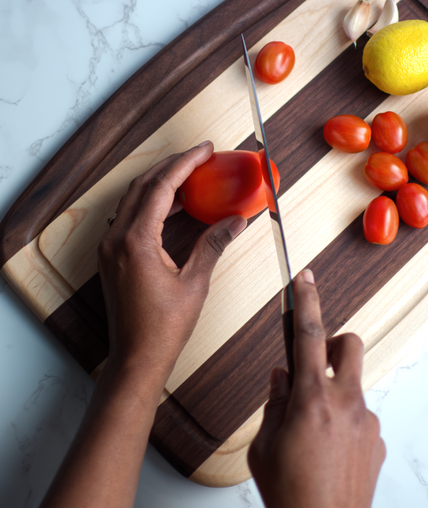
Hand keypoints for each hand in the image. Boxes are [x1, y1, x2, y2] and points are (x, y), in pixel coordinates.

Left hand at [98, 141, 246, 385]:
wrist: (136, 358)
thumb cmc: (164, 327)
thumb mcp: (195, 282)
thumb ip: (214, 244)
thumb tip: (237, 220)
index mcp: (137, 240)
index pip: (162, 186)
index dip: (185, 162)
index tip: (205, 149)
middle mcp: (117, 238)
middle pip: (143, 184)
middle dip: (173, 165)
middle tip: (200, 156)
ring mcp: (110, 246)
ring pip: (133, 197)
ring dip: (160, 181)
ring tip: (190, 174)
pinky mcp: (111, 256)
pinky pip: (129, 215)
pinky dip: (151, 201)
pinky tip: (173, 205)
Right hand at [248, 270, 384, 507]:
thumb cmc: (291, 494)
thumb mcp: (264, 445)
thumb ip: (274, 403)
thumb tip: (282, 379)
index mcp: (312, 399)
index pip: (308, 334)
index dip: (307, 299)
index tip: (306, 277)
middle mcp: (346, 403)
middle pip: (349, 345)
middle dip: (333, 343)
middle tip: (315, 363)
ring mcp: (366, 422)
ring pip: (351, 386)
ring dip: (333, 394)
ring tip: (313, 432)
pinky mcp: (377, 440)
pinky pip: (358, 416)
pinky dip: (343, 422)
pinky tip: (328, 450)